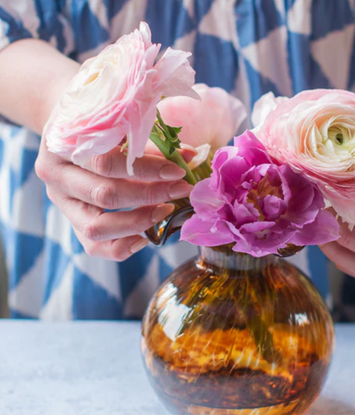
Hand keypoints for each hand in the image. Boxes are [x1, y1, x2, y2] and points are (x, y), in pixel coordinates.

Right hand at [35, 136, 191, 260]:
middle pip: (104, 196)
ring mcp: (61, 202)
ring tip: (166, 211)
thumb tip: (190, 156)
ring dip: (137, 223)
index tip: (178, 171)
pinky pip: (94, 246)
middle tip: (180, 190)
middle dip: (150, 195)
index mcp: (62, 145)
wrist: (67, 126)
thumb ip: (150, 141)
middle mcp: (56, 176)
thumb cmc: (96, 119)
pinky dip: (122, 246)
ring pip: (96, 228)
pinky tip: (147, 236)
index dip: (146, 169)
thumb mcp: (118, 121)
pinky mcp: (71, 221)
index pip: (107, 163)